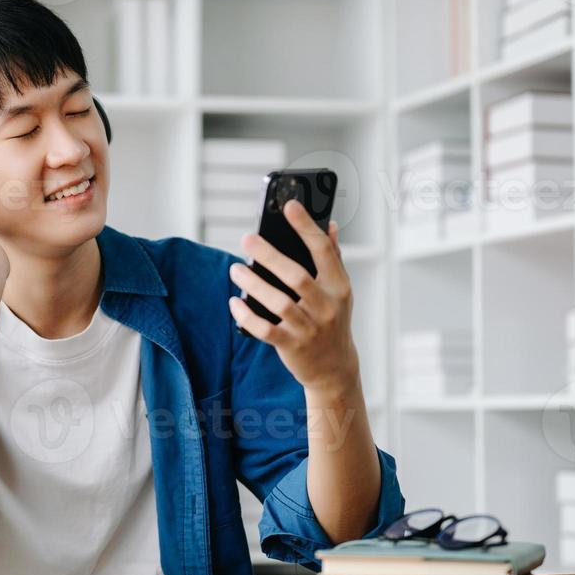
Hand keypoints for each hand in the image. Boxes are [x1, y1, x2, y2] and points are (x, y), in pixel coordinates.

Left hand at [227, 199, 356, 392]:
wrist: (334, 368)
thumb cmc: (333, 321)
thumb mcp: (339, 291)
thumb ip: (333, 258)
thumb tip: (330, 224)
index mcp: (339, 287)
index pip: (323, 251)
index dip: (306, 227)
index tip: (289, 206)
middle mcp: (327, 307)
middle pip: (296, 276)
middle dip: (270, 255)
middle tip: (247, 239)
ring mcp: (309, 328)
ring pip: (279, 302)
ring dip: (253, 283)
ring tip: (235, 269)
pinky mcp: (292, 346)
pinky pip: (265, 330)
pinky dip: (247, 315)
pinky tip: (235, 302)